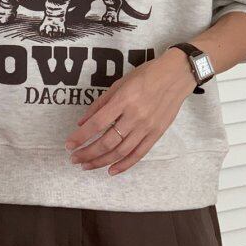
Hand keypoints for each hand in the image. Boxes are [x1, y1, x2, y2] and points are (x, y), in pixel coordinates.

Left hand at [65, 48, 195, 174]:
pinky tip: (111, 170)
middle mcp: (135, 116)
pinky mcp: (157, 134)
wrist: (177, 75)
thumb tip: (82, 123)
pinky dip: (124, 165)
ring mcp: (147, 127)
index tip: (69, 145)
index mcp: (123, 100)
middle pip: (107, 142)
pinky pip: (139, 154)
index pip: (97, 124)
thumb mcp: (119, 83)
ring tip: (86, 166)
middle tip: (74, 159)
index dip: (81, 137)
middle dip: (88, 153)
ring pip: (121, 151)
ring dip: (101, 161)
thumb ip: (100, 104)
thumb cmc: (147, 75)